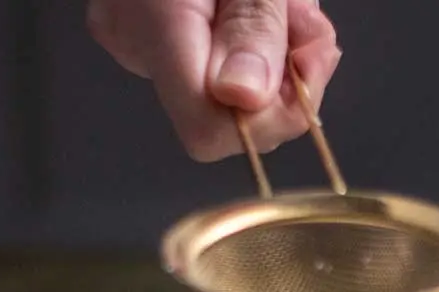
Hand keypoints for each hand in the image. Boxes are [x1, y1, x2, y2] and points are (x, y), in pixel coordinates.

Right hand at [88, 0, 340, 161]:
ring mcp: (134, 35)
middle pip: (225, 111)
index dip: (267, 118)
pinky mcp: (147, 29)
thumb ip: (253, 28)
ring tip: (287, 0)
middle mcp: (134, 39)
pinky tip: (265, 3)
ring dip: (277, 50)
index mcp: (154, 22)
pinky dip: (253, 38)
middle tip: (304, 16)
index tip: (305, 65)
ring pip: (227, 85)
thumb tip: (244, 96)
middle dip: (283, 73)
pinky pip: (212, 59)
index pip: (207, 131)